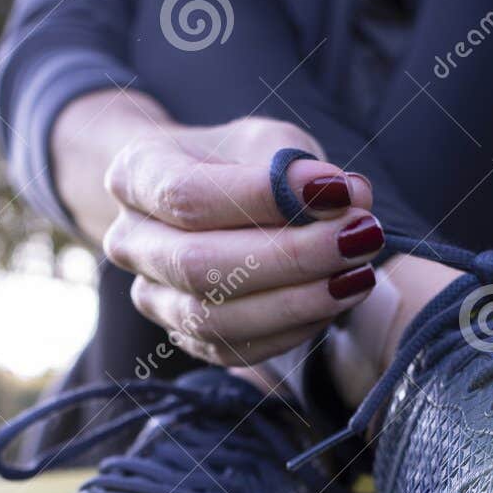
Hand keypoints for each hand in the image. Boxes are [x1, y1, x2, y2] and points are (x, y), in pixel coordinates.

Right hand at [99, 117, 383, 366]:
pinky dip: (294, 329)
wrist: (204, 201)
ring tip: (359, 274)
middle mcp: (130, 241)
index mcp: (136, 175)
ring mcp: (152, 297)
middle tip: (361, 237)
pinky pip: (238, 349)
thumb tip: (350, 197)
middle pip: (200, 265)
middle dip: (291, 257)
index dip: (262, 198)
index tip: (337, 191)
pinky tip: (337, 300)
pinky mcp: (186, 338)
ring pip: (216, 319)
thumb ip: (300, 167)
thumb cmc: (237, 164)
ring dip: (298, 301)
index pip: (187, 196)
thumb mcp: (266, 143)